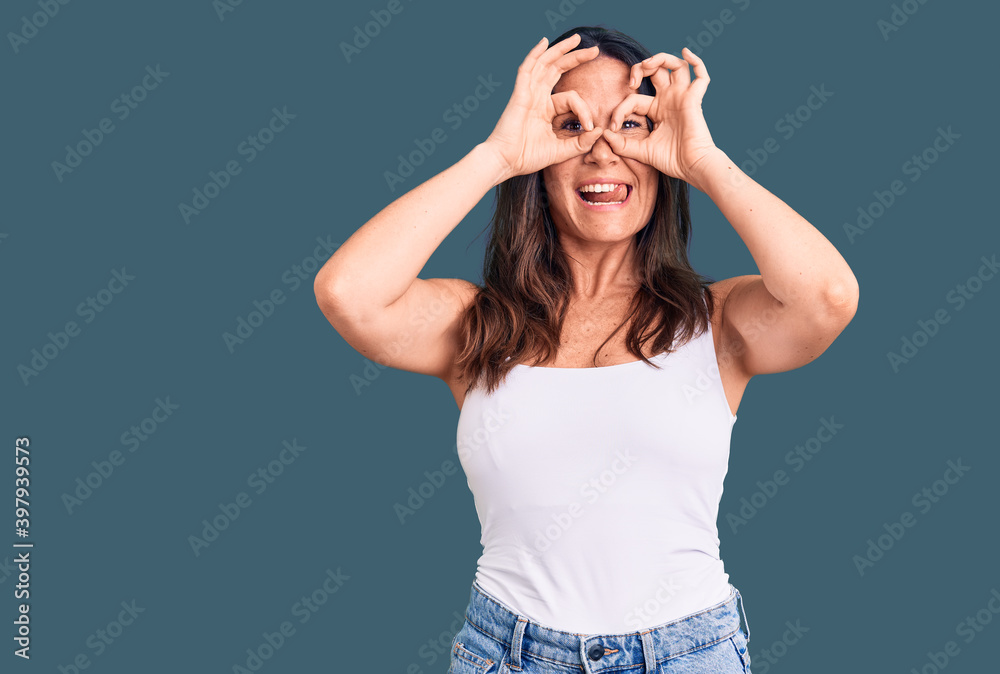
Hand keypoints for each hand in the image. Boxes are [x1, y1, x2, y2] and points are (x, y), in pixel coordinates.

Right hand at [483, 33, 605, 179]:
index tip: (589, 126)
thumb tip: (599, 130)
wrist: (506, 161)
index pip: (571, 98)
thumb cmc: (528, 157)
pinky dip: (535, 54)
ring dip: (560, 50)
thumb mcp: (561, 150)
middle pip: (557, 70)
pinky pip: (527, 68)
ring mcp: (528, 93)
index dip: (584, 109)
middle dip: (576, 58)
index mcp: (546, 110)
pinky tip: (544, 42)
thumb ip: (581, 142)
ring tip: (577, 39)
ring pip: (545, 64)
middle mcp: (537, 98)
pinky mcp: (519, 93)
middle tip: (595, 50)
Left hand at [601, 47, 719, 190]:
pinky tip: (686, 52)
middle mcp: (669, 99)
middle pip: (656, 71)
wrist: (691, 167)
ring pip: (675, 66)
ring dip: (660, 59)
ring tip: (647, 65)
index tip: (614, 127)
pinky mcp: (694, 100)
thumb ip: (622, 144)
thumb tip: (604, 134)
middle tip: (632, 81)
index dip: (620, 109)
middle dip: (640, 69)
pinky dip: (696, 61)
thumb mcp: (641, 151)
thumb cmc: (671, 160)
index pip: (633, 99)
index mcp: (657, 109)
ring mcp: (682, 97)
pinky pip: (701, 76)